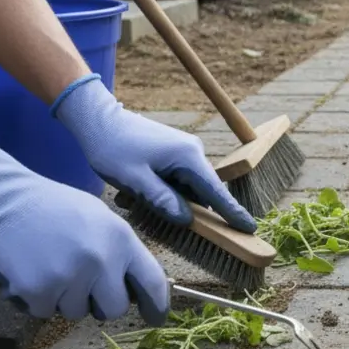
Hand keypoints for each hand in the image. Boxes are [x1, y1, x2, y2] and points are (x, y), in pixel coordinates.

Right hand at [0, 137, 169, 324]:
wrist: (0, 201)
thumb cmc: (51, 207)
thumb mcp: (98, 218)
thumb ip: (119, 250)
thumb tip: (132, 285)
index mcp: (120, 239)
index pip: (152, 281)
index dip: (157, 306)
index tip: (156, 318)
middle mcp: (101, 261)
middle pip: (115, 308)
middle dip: (100, 303)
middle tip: (81, 284)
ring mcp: (69, 278)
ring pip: (77, 312)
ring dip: (65, 298)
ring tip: (49, 266)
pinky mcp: (39, 292)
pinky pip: (45, 312)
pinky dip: (37, 299)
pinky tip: (29, 271)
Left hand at [51, 75, 256, 232]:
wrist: (98, 119)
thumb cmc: (113, 147)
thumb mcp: (134, 179)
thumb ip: (162, 200)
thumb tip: (187, 220)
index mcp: (187, 157)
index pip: (216, 191)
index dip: (233, 212)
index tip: (250, 228)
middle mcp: (192, 153)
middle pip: (201, 193)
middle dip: (183, 210)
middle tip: (155, 216)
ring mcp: (183, 153)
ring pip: (186, 190)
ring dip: (166, 201)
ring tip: (133, 197)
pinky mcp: (173, 155)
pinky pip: (176, 182)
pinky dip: (160, 192)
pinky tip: (134, 190)